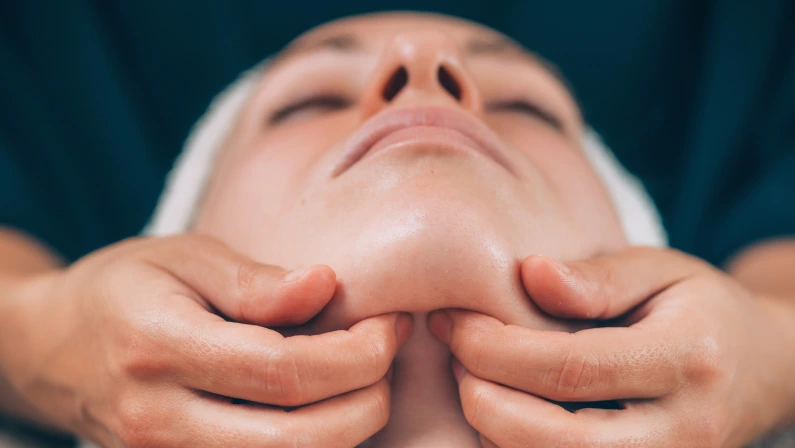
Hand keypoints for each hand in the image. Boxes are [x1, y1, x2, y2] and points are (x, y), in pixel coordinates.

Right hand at [0, 235, 410, 446]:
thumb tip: (326, 286)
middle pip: (297, 441)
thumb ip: (256, 281)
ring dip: (348, 428)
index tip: (388, 324)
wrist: (53, 346)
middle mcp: (158, 420)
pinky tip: (327, 402)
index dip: (355, 355)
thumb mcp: (185, 257)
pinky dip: (312, 443)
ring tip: (364, 374)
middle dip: (367, 401)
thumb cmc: (126, 287)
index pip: (283, 373)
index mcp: (160, 348)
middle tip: (388, 351)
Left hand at [429, 247, 794, 446]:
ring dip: (493, 432)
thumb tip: (529, 274)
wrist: (763, 368)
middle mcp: (685, 431)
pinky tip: (503, 410)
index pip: (569, 368)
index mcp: (687, 361)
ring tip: (474, 377)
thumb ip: (597, 277)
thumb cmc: (700, 309)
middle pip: (556, 442)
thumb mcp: (661, 270)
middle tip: (454, 355)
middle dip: (483, 401)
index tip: (454, 320)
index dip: (495, 348)